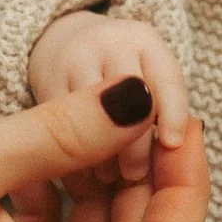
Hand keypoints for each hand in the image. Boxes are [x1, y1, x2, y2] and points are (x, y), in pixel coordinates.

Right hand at [29, 11, 188, 184]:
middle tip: (135, 176)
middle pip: (126, 95)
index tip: (171, 145)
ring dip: (99, 152)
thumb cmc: (125, 72)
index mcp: (145, 42)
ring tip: (106, 179)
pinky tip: (78, 174)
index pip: (166, 77)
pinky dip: (70, 153)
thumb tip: (177, 152)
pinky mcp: (44, 78)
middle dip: (134, 143)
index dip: (172, 112)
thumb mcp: (150, 77)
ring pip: (90, 109)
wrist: (71, 43)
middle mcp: (110, 42)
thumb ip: (164, 109)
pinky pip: (58, 120)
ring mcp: (74, 55)